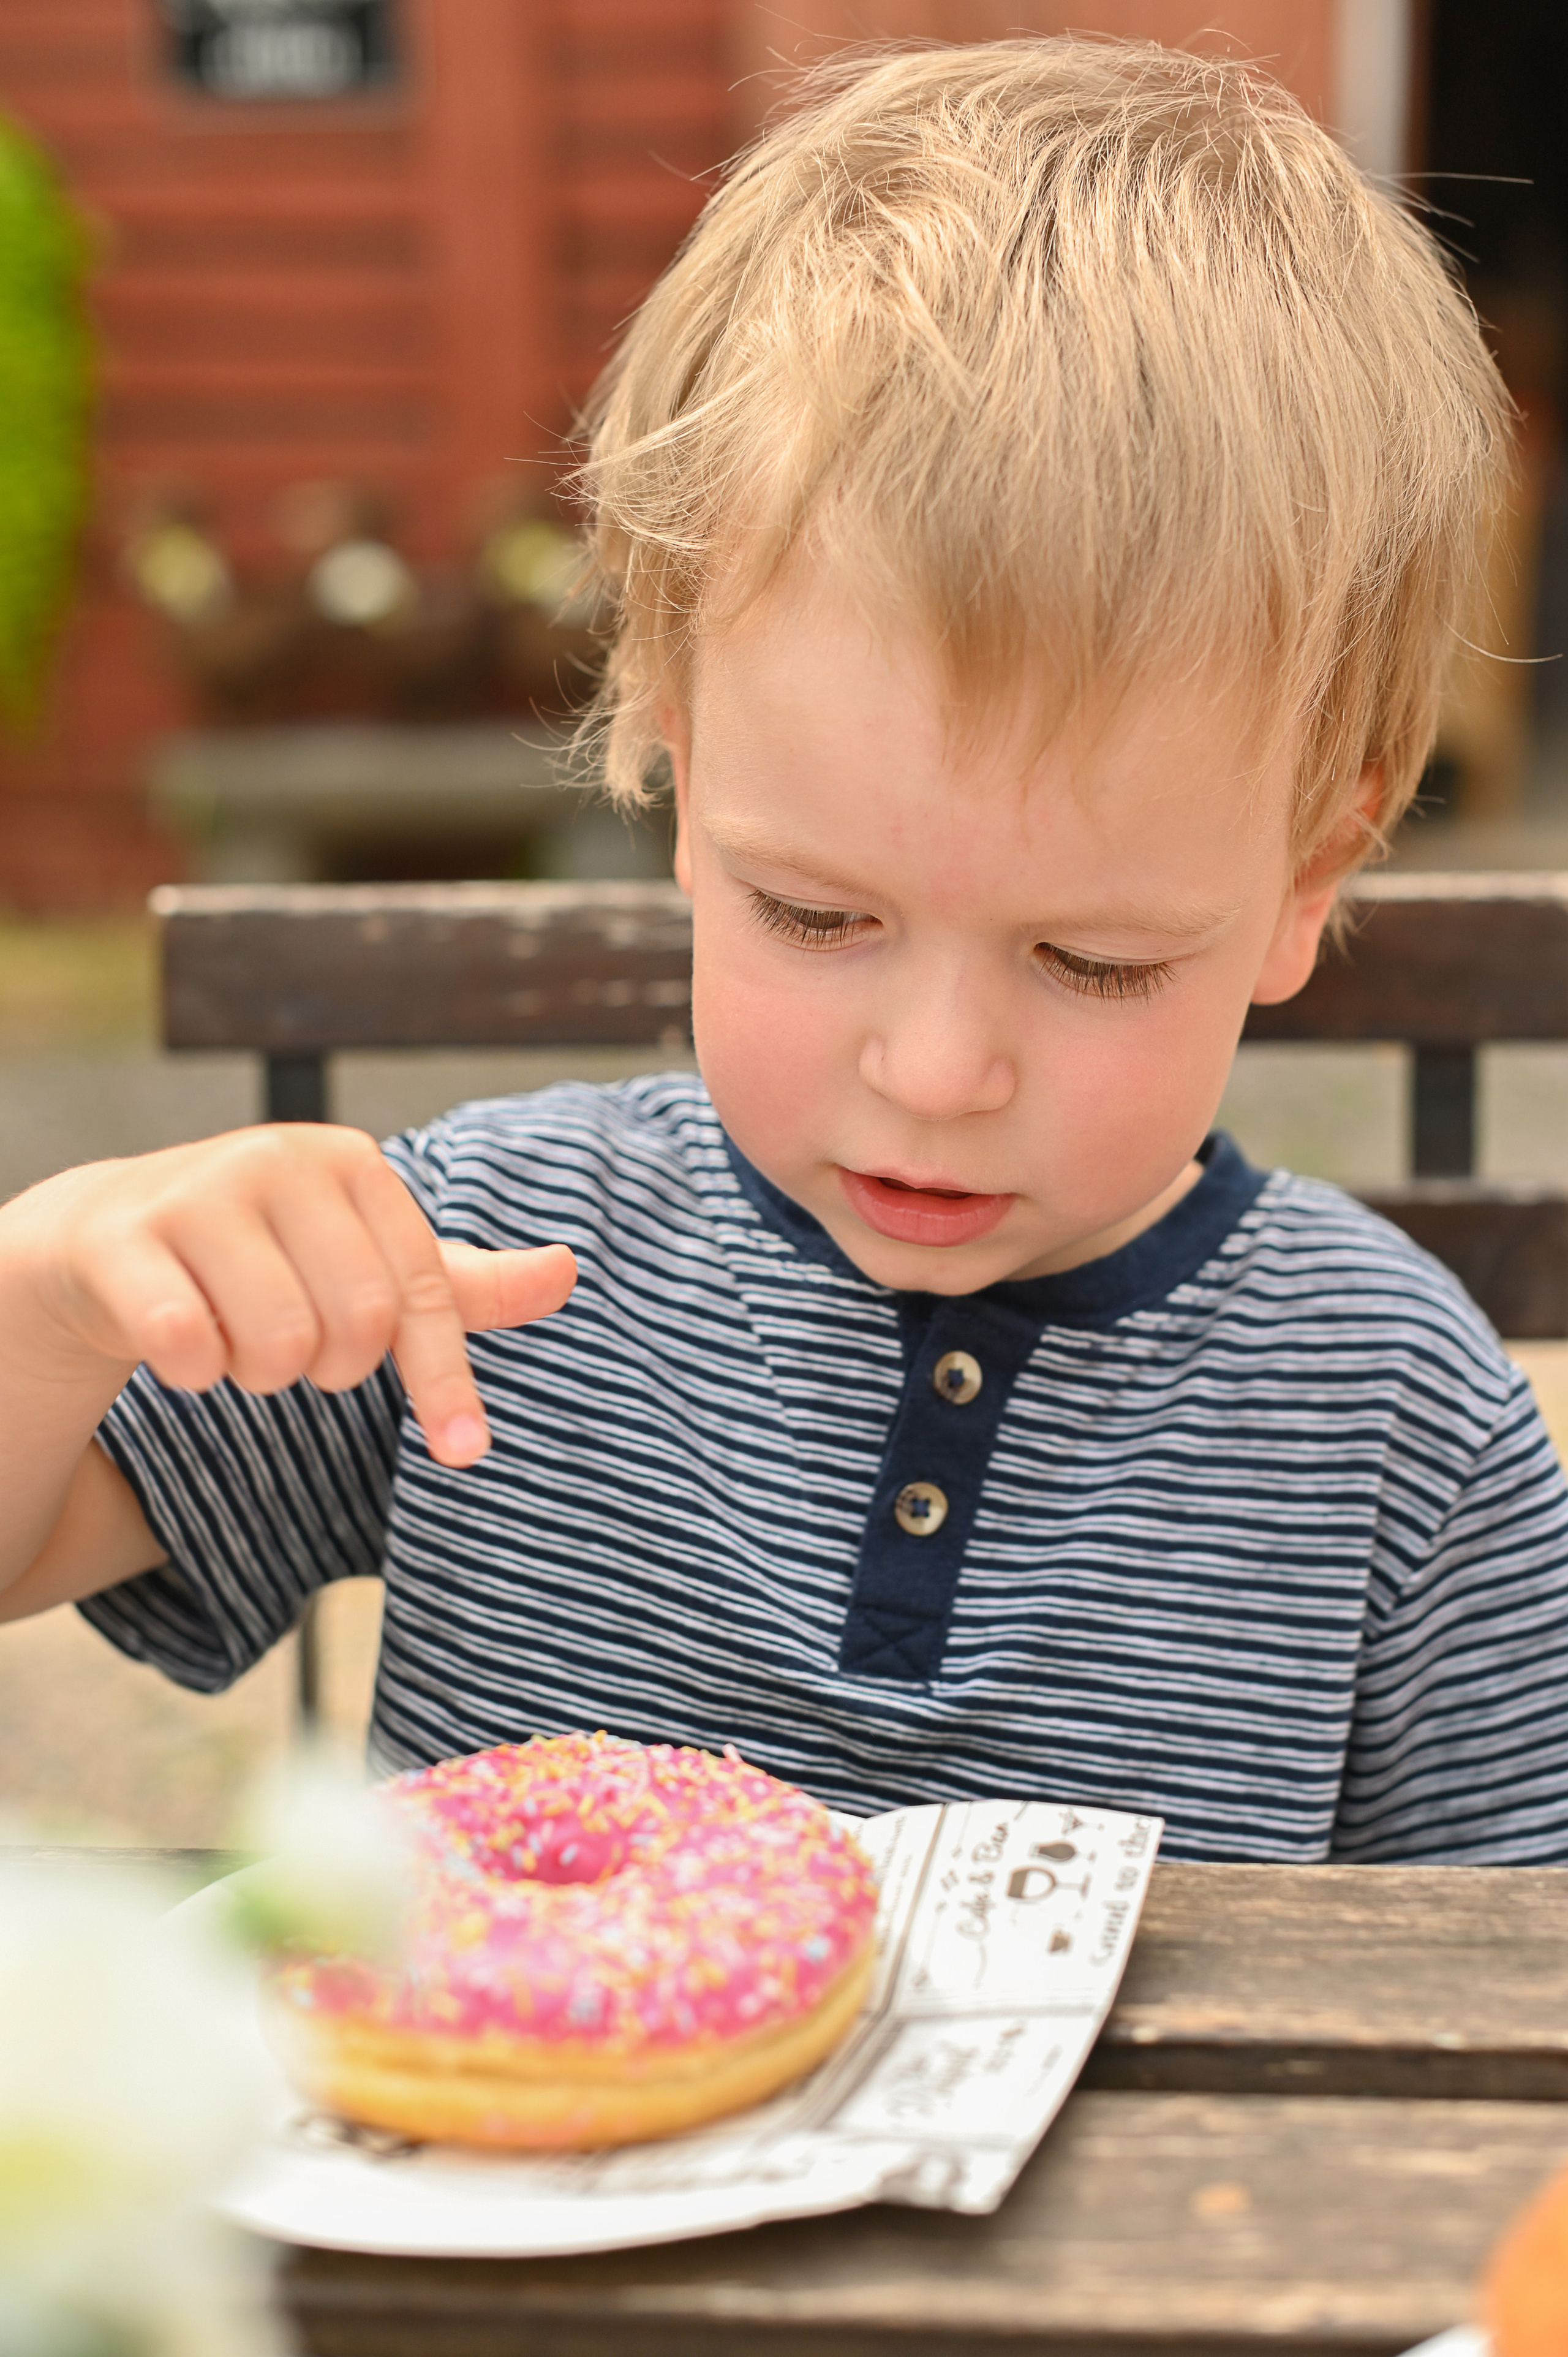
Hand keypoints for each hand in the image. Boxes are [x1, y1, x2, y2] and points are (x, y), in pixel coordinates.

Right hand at [21, 1125, 575, 1467]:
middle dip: (330, 1369)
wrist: (111, 1234)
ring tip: (237, 1336)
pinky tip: (180, 1345)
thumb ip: (466, 1282)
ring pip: (276, 1345)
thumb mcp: (369, 1260)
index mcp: (352, 1162)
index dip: (443, 1380)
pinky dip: (196, 1372)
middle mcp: (277, 1159)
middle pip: (353, 1328)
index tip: (467, 1452)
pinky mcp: (120, 1239)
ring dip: (260, 1373)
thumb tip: (567, 1271)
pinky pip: (186, 1346)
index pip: (421, 1293)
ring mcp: (193, 1192)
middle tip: (294, 1346)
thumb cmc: (265, 1253)